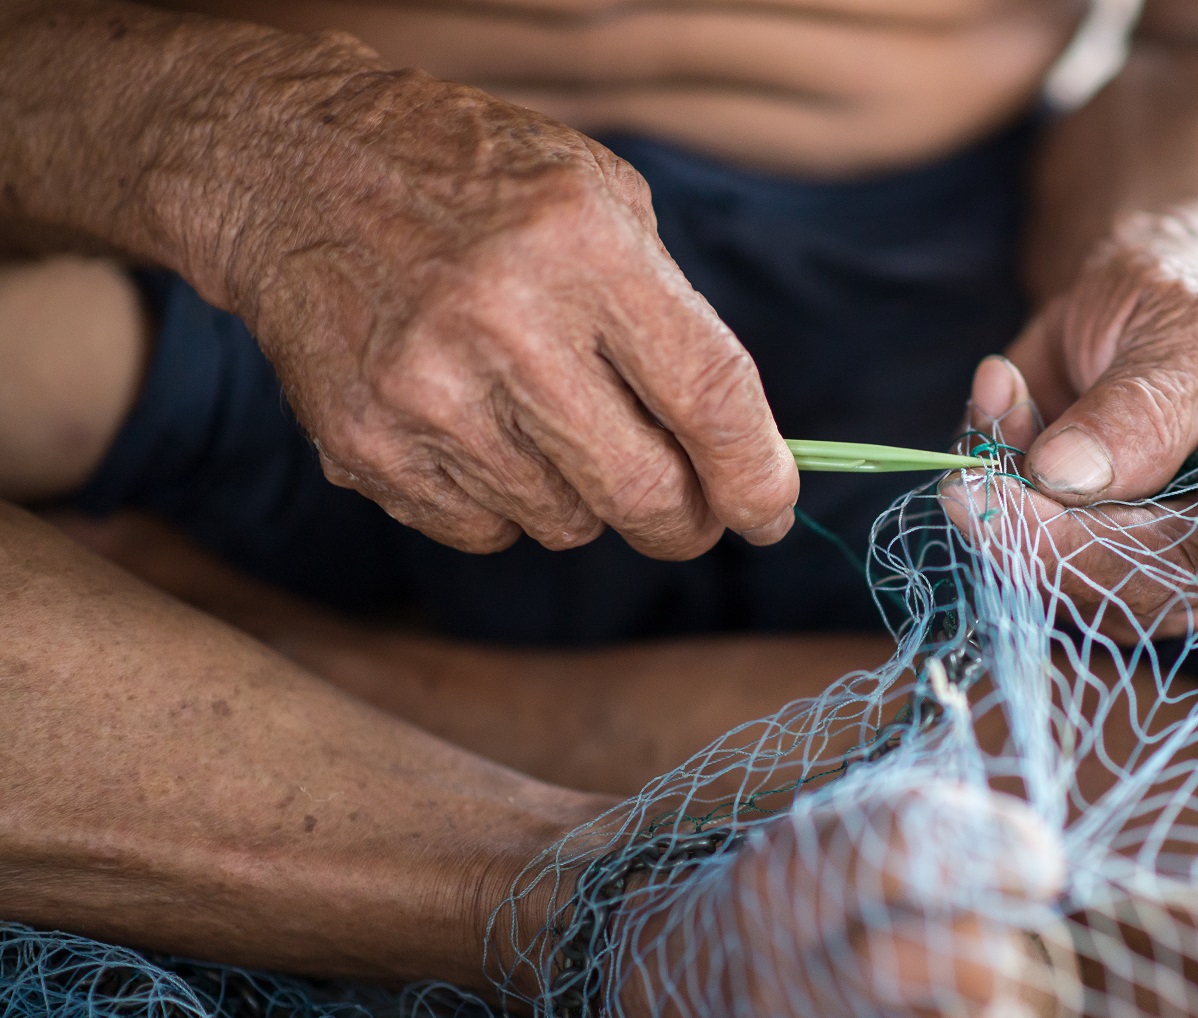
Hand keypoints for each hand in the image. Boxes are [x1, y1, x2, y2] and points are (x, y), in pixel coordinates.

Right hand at [219, 54, 795, 556]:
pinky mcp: (365, 442)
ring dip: (583, 498)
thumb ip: (675, 321)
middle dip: (685, 522)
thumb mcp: (600, 200)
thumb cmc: (477, 184)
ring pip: (565, 524)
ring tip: (545, 419)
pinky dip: (505, 504)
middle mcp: (503, 321)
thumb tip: (744, 457)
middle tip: (689, 511)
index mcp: (582, 246)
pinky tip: (479, 429)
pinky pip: (485, 532)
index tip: (769, 512)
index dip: (755, 475)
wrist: (293, 169)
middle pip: (642, 492)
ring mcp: (425, 391)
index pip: (708, 396)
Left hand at [941, 218, 1197, 637]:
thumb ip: (1139, 408)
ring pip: (1083, 586)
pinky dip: (991, 485)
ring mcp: (1156, 561)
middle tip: (979, 489)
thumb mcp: (1180, 327)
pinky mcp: (1084, 562)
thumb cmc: (1184, 304)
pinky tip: (998, 398)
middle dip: (1068, 544)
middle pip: (1166, 578)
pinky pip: (1024, 556)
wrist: (1129, 304)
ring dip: (1016, 510)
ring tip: (1003, 394)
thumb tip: (1067, 477)